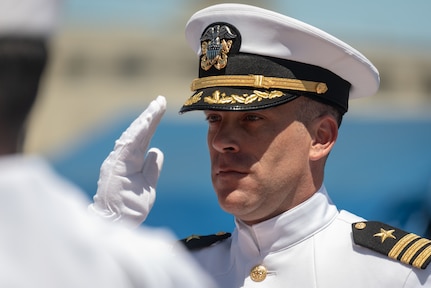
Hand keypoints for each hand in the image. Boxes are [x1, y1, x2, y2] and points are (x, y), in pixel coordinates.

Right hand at [89, 96, 165, 226]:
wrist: (117, 223)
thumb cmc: (131, 207)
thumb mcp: (148, 185)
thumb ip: (152, 168)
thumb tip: (157, 151)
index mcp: (131, 161)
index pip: (144, 138)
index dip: (152, 123)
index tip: (161, 109)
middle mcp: (123, 157)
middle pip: (138, 133)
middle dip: (149, 116)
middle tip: (160, 100)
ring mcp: (117, 160)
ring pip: (133, 135)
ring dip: (145, 120)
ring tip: (156, 106)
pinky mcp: (115, 165)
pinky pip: (128, 145)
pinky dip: (137, 132)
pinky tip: (146, 121)